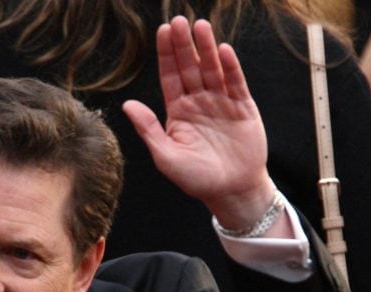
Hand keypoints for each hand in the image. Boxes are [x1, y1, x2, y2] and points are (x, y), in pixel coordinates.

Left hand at [123, 16, 275, 230]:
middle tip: (179, 21)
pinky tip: (223, 51)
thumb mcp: (166, 156)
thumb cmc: (196, 178)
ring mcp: (221, 103)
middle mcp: (198, 102)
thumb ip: (148, 129)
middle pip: (190, 67)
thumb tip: (127, 104)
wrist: (231, 191)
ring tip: (201, 27)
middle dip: (184, 45)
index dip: (166, 55)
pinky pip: (235, 83)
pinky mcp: (243, 108)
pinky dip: (230, 67)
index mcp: (178, 111)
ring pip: (212, 70)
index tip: (163, 32)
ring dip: (206, 49)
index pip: (170, 77)